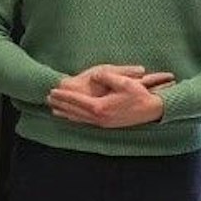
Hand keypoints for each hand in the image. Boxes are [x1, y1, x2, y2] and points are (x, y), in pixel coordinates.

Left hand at [48, 65, 171, 127]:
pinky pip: (86, 122)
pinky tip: (70, 117)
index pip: (77, 101)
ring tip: (53, 109)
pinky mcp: (106, 125)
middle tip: (47, 99)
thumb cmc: (140, 95)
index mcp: (101, 107)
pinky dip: (75, 119)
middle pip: (74, 111)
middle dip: (60, 104)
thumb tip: (94, 75)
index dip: (64, 96)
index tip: (52, 91)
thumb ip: (107, 77)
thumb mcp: (125, 81)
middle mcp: (99, 118)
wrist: (152, 110)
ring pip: (79, 119)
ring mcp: (102, 123)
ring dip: (65, 113)